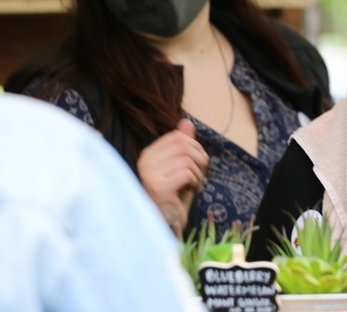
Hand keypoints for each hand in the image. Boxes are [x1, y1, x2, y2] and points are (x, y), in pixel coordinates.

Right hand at [137, 119, 208, 237]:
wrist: (167, 225)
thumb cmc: (174, 197)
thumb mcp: (180, 167)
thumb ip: (182, 145)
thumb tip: (187, 121)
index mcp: (149, 154)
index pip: (178, 136)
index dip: (195, 147)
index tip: (196, 165)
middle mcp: (145, 161)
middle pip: (185, 146)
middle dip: (200, 160)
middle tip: (198, 176)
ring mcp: (150, 174)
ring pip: (189, 160)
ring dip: (199, 174)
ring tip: (192, 186)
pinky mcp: (159, 186)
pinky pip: (188, 173)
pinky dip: (196, 182)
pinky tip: (190, 192)